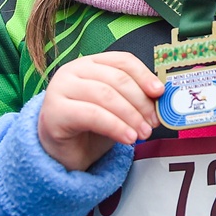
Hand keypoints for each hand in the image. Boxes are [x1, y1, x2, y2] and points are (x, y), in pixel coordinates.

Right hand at [37, 52, 162, 171]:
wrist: (62, 155)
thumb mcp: (117, 109)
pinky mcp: (54, 111)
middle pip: (116, 78)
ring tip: (142, 133)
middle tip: (153, 121)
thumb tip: (161, 98)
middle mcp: (72, 70)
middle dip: (140, 101)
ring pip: (105, 95)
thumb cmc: (89, 128)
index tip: (159, 92)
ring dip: (130, 115)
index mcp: (90, 63)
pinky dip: (115, 126)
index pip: (122, 60)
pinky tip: (127, 137)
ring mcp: (60, 88)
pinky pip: (92, 115)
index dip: (144, 75)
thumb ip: (134, 99)